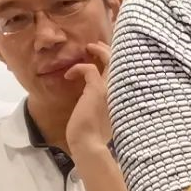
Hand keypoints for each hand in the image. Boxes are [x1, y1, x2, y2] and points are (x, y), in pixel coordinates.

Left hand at [65, 42, 112, 157]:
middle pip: (120, 61)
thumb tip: (98, 101)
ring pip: (109, 59)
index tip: (105, 57)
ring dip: (98, 50)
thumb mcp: (103, 117)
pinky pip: (88, 68)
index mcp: (121, 96)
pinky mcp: (96, 89)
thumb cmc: (94, 136)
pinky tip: (69, 75)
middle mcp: (119, 89)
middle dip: (109, 50)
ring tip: (88, 47)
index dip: (115, 62)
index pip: (122, 72)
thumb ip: (105, 105)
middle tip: (97, 46)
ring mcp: (110, 88)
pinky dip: (77, 68)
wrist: (90, 144)